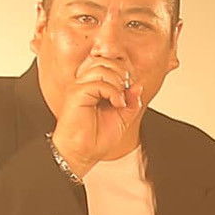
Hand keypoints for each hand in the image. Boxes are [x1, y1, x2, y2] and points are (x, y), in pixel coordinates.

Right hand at [52, 48, 142, 173]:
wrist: (82, 153)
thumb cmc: (96, 138)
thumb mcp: (123, 118)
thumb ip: (132, 102)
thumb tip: (138, 85)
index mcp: (94, 86)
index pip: (110, 64)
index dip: (125, 72)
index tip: (132, 90)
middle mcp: (85, 83)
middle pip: (106, 61)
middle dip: (123, 73)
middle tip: (127, 93)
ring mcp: (80, 87)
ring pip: (102, 68)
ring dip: (118, 82)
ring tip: (121, 100)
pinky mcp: (76, 93)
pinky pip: (98, 83)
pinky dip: (113, 92)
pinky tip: (117, 104)